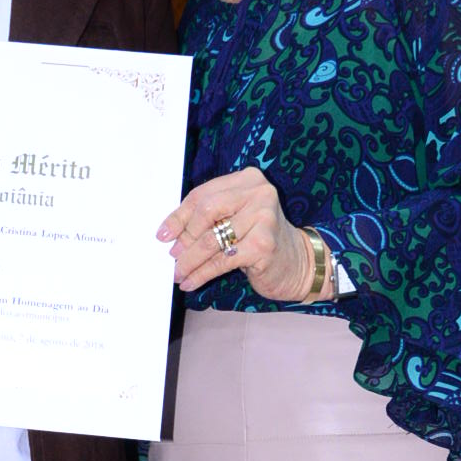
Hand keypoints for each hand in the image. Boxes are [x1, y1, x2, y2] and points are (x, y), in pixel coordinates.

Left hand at [159, 169, 315, 300]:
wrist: (297, 262)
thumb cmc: (260, 239)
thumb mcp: (235, 219)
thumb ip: (209, 219)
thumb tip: (171, 237)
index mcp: (248, 179)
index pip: (203, 194)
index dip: (179, 216)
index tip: (163, 235)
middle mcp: (259, 193)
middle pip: (206, 211)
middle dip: (185, 237)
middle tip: (174, 256)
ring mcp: (264, 218)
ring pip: (212, 240)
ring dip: (190, 260)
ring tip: (178, 273)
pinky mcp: (263, 245)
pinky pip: (222, 260)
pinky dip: (202, 273)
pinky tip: (192, 282)